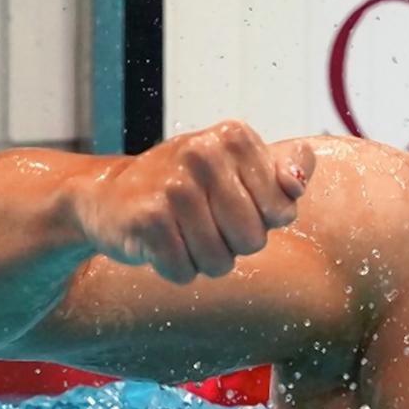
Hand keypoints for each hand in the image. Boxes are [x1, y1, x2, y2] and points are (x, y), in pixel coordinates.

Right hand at [74, 121, 313, 283]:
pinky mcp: (146, 219)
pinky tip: (162, 244)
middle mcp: (203, 153)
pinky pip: (184, 272)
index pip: (281, 211)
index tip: (236, 203)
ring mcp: (173, 186)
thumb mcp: (242, 164)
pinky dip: (176, 269)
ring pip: (219, 262)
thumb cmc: (190, 184)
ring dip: (204, 260)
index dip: (262, 221)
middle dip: (233, 244)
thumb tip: (296, 184)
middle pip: (252, 240)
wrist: (111, 194)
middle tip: (206, 222)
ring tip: (184, 233)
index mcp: (235, 137)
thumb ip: (288, 167)